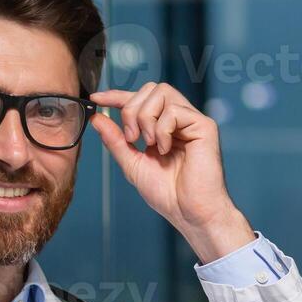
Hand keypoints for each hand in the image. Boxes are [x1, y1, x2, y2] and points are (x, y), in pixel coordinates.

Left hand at [89, 83, 253, 262]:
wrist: (189, 213)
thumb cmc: (168, 194)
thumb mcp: (133, 165)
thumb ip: (116, 141)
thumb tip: (97, 118)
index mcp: (163, 127)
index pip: (140, 99)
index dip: (117, 95)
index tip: (96, 99)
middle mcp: (179, 120)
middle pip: (150, 88)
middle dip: (131, 109)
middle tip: (132, 139)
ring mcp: (192, 121)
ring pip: (162, 92)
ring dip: (146, 118)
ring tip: (148, 144)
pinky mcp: (204, 126)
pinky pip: (174, 110)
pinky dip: (162, 129)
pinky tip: (165, 149)